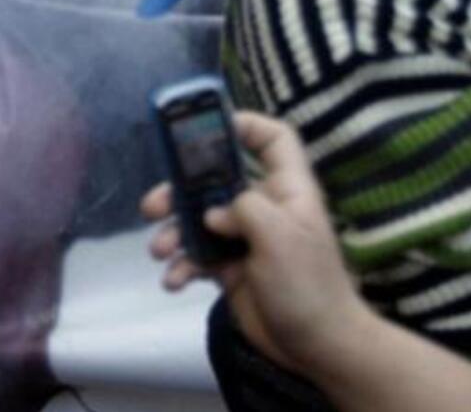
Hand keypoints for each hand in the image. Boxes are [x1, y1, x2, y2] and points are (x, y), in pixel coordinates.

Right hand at [141, 112, 369, 373]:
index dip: (244, 125)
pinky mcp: (230, 269)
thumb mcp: (281, 236)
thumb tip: (213, 213)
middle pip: (215, 180)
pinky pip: (196, 257)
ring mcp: (244, 239)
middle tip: (152, 207)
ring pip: (197, 220)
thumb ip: (244, 209)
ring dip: (172, 233)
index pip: (273, 139)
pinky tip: (174, 281)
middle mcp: (264, 208)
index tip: (206, 128)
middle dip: (179, 190)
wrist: (318, 346)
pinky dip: (180, 267)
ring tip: (159, 251)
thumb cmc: (307, 285)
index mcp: (286, 190)